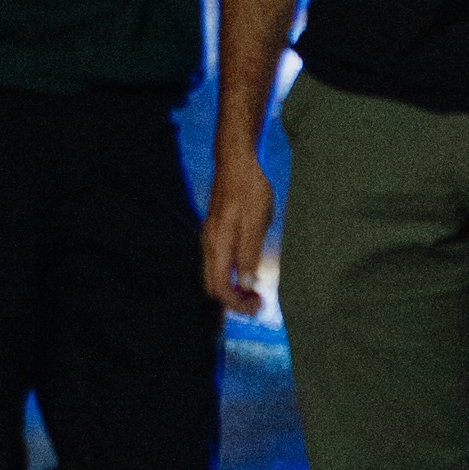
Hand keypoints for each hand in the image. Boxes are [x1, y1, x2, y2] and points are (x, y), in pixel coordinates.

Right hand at [202, 145, 276, 316]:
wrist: (235, 162)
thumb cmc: (248, 190)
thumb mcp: (255, 222)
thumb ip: (248, 254)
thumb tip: (245, 285)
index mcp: (217, 245)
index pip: (219, 289)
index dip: (238, 304)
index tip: (259, 306)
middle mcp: (209, 246)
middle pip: (213, 287)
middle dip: (234, 301)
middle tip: (259, 303)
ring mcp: (210, 240)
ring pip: (214, 277)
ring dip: (234, 289)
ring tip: (257, 292)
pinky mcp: (216, 234)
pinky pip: (218, 265)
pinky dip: (232, 276)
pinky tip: (249, 272)